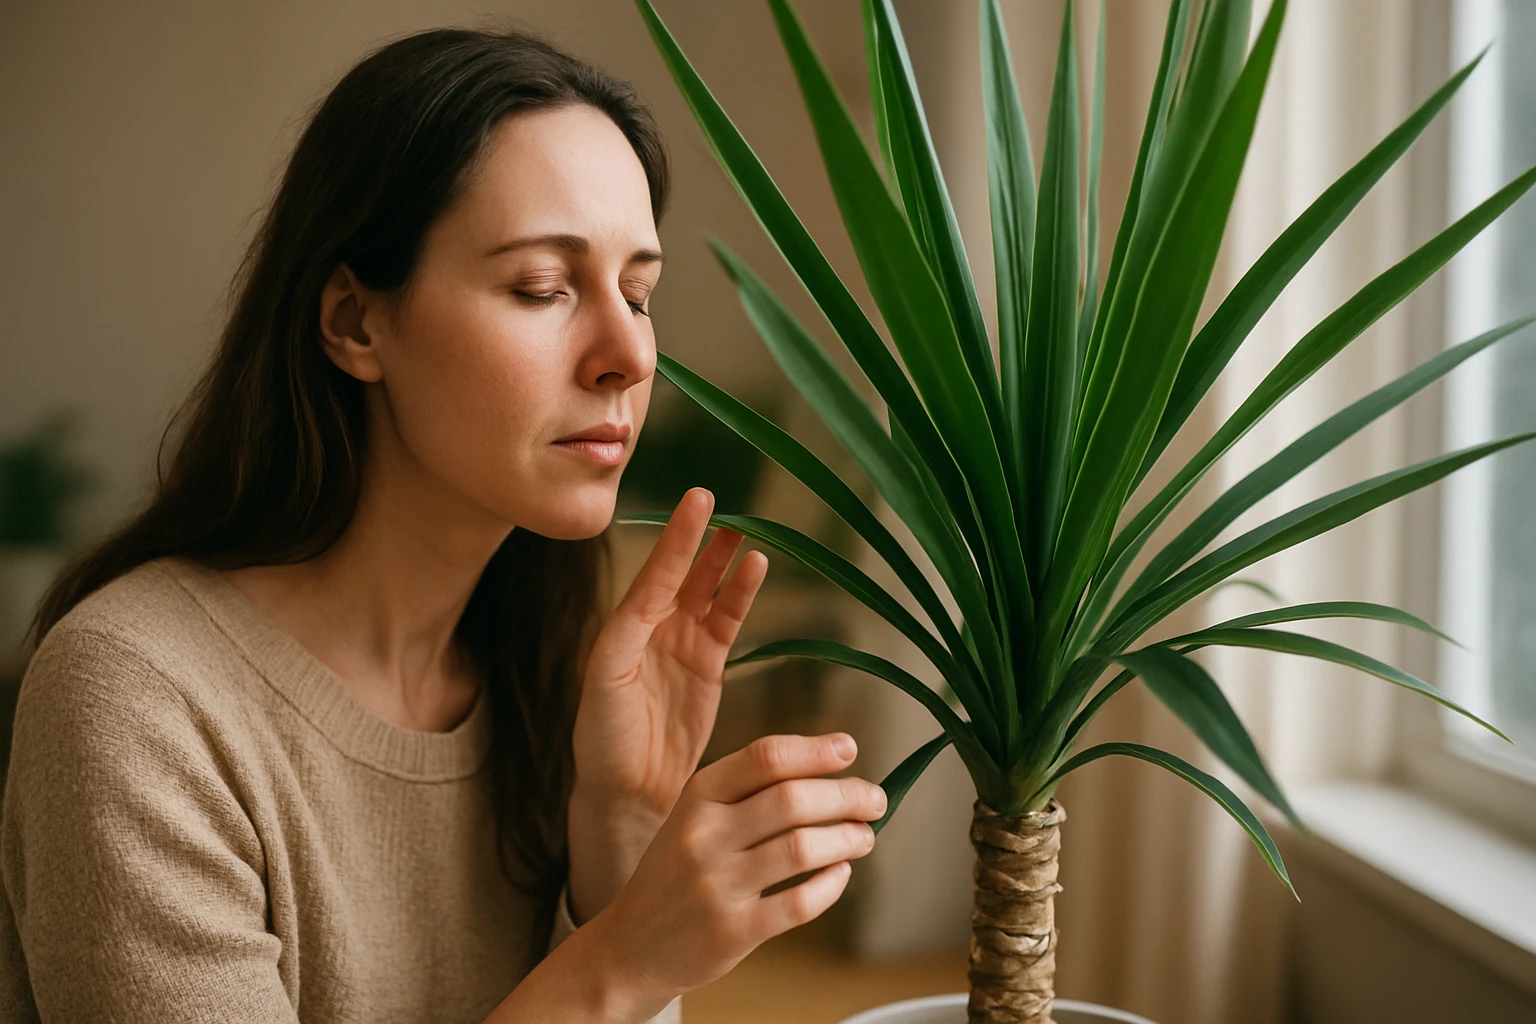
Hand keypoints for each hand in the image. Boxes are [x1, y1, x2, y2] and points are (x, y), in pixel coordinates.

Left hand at [567, 487, 768, 922]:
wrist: (627, 791)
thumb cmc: (603, 741)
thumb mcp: (604, 684)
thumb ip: (624, 639)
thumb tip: (646, 600)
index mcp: (622, 627)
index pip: (656, 572)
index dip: (678, 537)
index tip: (698, 500)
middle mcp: (651, 628)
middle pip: (681, 572)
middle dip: (699, 537)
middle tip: (716, 499)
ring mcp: (682, 644)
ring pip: (707, 590)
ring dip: (725, 561)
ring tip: (746, 529)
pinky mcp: (709, 666)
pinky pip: (728, 620)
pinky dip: (742, 594)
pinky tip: (757, 568)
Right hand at [587, 733, 887, 1003]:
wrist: (632, 945)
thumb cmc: (678, 872)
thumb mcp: (695, 816)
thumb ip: (749, 791)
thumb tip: (830, 770)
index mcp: (697, 796)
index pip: (765, 757)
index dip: (815, 750)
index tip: (849, 750)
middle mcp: (703, 835)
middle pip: (791, 800)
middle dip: (846, 796)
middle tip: (874, 800)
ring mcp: (716, 885)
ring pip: (801, 849)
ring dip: (847, 839)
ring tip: (864, 837)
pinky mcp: (732, 931)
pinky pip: (798, 903)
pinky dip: (831, 885)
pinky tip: (841, 874)